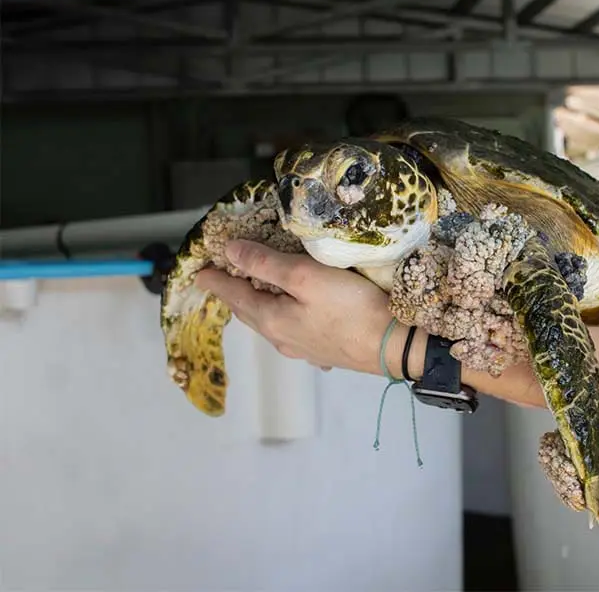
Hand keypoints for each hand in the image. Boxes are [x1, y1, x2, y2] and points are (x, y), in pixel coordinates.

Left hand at [194, 239, 397, 375]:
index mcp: (271, 319)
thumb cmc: (350, 307)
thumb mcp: (306, 277)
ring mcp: (304, 349)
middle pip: (250, 312)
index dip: (216, 280)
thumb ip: (266, 263)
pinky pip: (294, 334)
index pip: (234, 294)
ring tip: (255, 293)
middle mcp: (282, 338)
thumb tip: (229, 252)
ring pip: (271, 325)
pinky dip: (285, 320)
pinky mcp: (325, 352)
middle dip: (234, 295)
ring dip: (259, 307)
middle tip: (223, 279)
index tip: (199, 272)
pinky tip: (295, 320)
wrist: (394, 346)